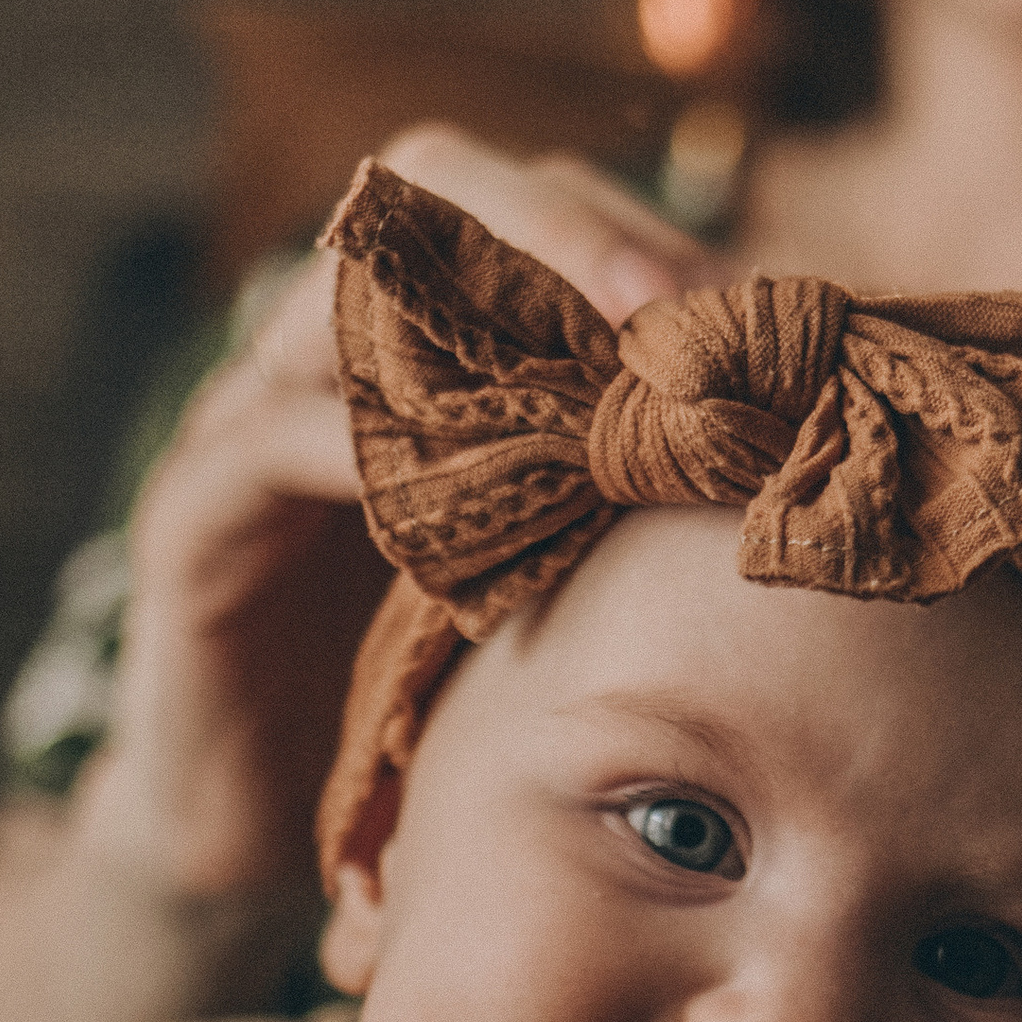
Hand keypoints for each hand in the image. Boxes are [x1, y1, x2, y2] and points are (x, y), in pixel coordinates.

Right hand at [83, 131, 714, 910]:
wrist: (274, 837)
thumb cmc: (442, 697)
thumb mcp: (566, 573)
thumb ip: (644, 486)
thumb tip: (830, 436)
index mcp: (428, 334)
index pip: (522, 202)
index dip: (629, 226)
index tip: (743, 297)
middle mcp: (334, 339)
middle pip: (431, 184)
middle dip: (562, 226)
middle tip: (675, 304)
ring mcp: (249, 417)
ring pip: (346, 289)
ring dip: (477, 332)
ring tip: (599, 394)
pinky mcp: (192, 520)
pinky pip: (268, 443)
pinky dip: (363, 448)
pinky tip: (465, 496)